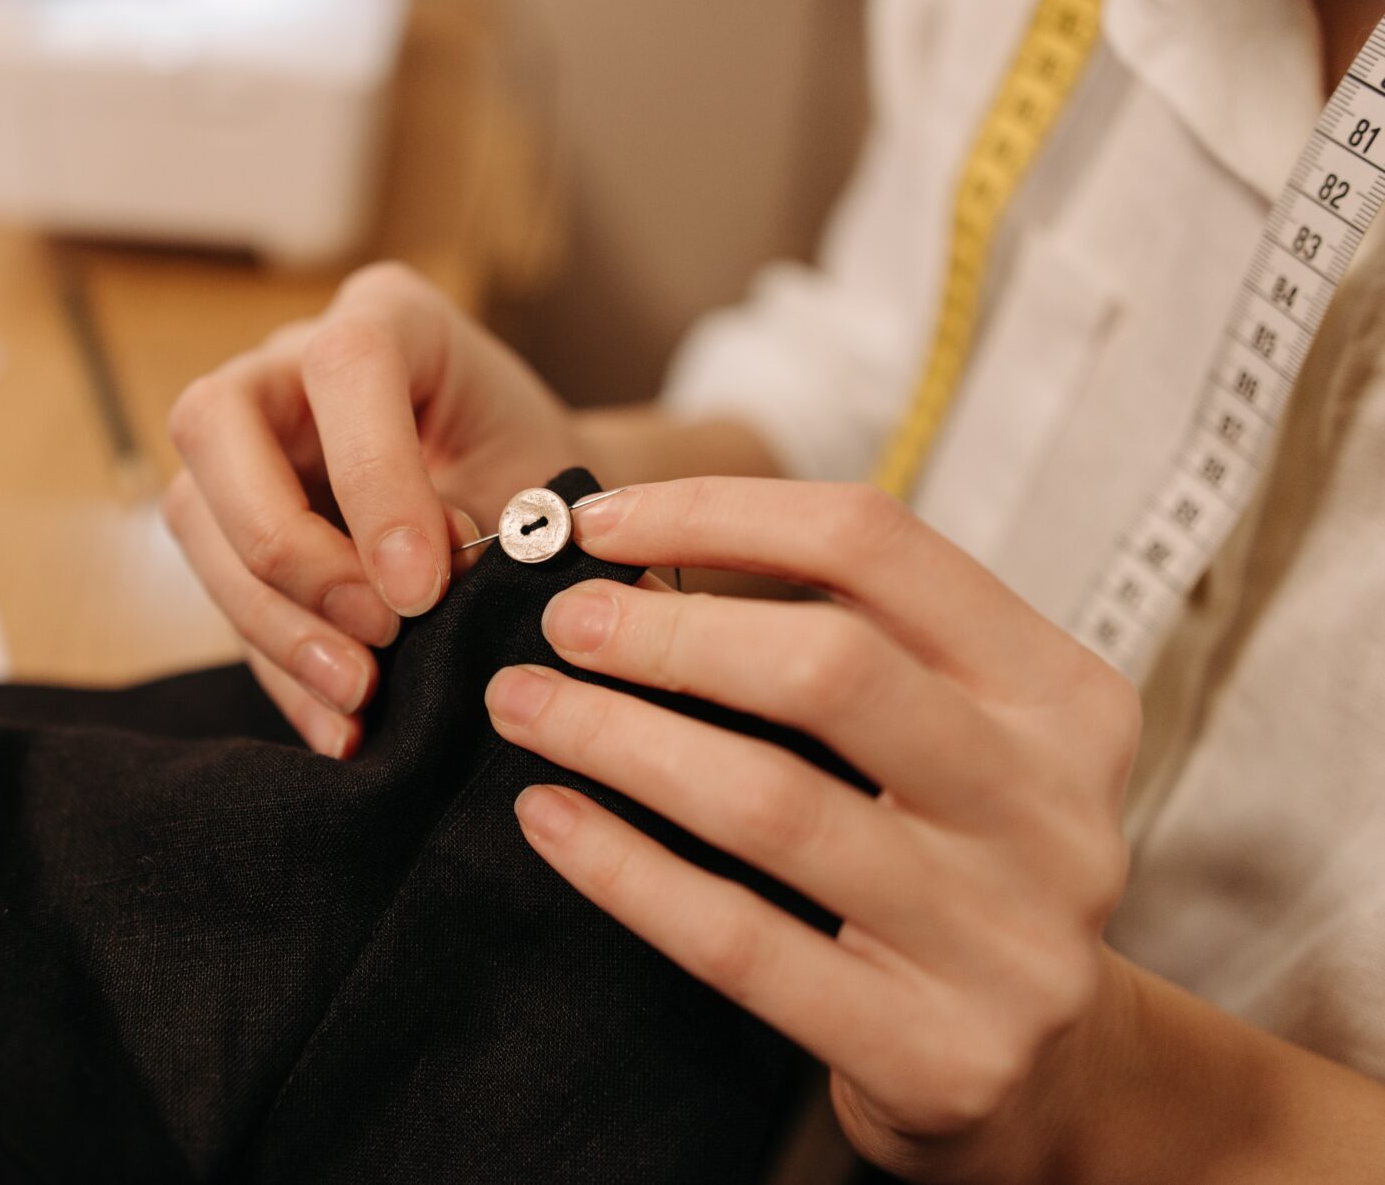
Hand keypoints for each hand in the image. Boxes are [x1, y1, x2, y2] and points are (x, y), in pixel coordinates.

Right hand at [165, 262, 590, 757]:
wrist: (538, 512)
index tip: (424, 587)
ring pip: (195, 515)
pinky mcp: (231, 524)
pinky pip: (221, 593)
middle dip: (288, 547)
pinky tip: (338, 725)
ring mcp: (247, 441)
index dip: (374, 479)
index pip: (344, 365)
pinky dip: (279, 669)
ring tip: (359, 694)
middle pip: (214, 422)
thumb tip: (424, 597)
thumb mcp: (540, 480)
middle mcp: (291, 365)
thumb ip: (487, 521)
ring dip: (272, 620)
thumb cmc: (542, 478)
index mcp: (389, 316)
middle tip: (379, 633)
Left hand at [485, 478, 1139, 1182]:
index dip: (720, 513)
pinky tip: (550, 819)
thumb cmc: (952, 861)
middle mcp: (1054, 807)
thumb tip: (629, 565)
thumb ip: (835, 647)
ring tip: (522, 706)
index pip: (878, 546)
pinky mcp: (939, 1054)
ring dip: (618, 739)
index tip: (597, 523)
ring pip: (773, 804)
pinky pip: (740, 942)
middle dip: (664, 633)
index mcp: (1061, 694)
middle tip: (559, 625)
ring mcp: (1006, 940)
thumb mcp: (943, 735)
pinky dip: (624, 869)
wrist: (1044, 1070)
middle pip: (830, 668)